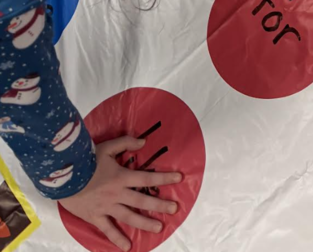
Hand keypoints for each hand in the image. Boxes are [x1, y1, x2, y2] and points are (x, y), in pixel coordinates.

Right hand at [59, 135, 181, 250]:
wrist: (62, 176)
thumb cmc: (85, 160)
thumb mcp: (107, 147)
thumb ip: (126, 143)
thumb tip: (144, 142)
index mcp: (121, 176)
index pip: (147, 177)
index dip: (164, 177)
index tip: (179, 178)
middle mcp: (117, 194)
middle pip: (141, 200)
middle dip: (159, 205)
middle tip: (174, 209)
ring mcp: (106, 207)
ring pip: (129, 217)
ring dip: (144, 223)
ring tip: (158, 228)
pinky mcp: (95, 217)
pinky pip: (108, 230)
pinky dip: (117, 239)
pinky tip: (127, 247)